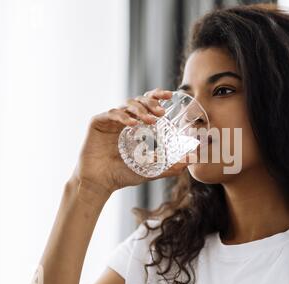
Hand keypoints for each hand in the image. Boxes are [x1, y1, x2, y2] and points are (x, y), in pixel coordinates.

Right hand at [70, 88, 189, 195]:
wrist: (100, 183)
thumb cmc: (122, 175)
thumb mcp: (150, 170)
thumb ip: (169, 167)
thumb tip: (190, 162)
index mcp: (136, 125)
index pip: (148, 105)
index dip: (158, 97)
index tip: (170, 96)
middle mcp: (124, 120)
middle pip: (139, 100)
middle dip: (151, 103)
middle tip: (161, 112)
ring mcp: (111, 120)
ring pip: (127, 104)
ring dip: (140, 110)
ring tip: (150, 120)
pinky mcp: (98, 122)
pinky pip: (112, 113)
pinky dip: (124, 117)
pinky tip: (132, 125)